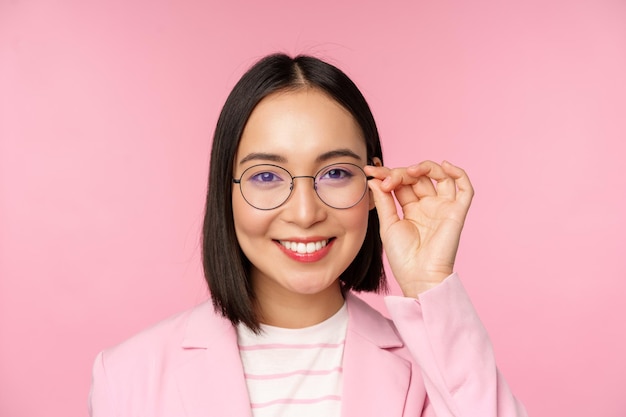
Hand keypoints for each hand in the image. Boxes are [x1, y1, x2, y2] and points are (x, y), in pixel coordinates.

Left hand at [364, 160, 473, 296]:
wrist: (418, 276)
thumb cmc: (403, 257)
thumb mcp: (388, 224)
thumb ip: (383, 201)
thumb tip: (373, 179)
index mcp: (411, 208)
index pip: (401, 183)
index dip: (387, 174)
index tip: (370, 171)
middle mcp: (428, 205)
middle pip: (418, 177)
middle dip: (400, 173)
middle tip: (386, 179)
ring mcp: (443, 207)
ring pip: (441, 176)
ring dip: (426, 168)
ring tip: (410, 171)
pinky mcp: (457, 212)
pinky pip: (465, 189)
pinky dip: (459, 173)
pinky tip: (445, 166)